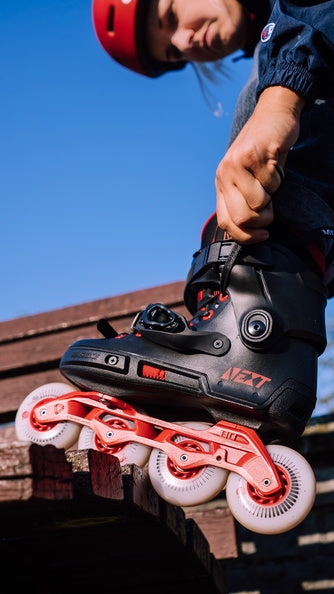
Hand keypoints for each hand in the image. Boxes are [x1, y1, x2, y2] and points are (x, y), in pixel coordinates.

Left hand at [216, 86, 304, 242]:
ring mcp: (238, 163)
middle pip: (242, 218)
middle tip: (270, 209)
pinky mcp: (256, 154)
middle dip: (263, 220)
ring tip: (270, 179)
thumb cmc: (261, 153)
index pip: (226, 223)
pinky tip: (274, 164)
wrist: (271, 116)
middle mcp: (225, 174)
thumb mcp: (245, 178)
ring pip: (259, 202)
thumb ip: (242, 201)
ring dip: (273, 195)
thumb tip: (248, 232)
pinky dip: (279, 178)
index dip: (246, 236)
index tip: (262, 235)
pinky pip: (272, 183)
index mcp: (221, 184)